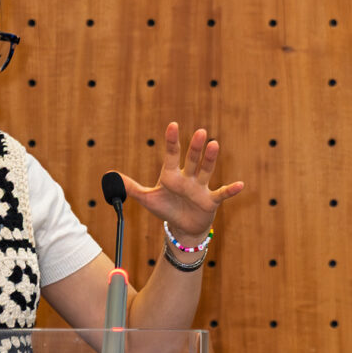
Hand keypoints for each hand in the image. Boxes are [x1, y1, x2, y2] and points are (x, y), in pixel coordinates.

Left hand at [120, 121, 244, 243]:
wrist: (183, 227)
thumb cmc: (167, 209)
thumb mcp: (148, 199)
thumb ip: (131, 187)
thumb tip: (111, 176)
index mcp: (172, 175)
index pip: (171, 154)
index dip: (172, 140)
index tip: (172, 125)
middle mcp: (188, 178)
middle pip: (191, 159)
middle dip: (194, 147)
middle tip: (199, 132)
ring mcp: (200, 188)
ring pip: (206, 170)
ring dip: (210, 159)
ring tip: (214, 145)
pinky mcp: (210, 201)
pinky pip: (221, 194)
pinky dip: (231, 190)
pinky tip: (240, 185)